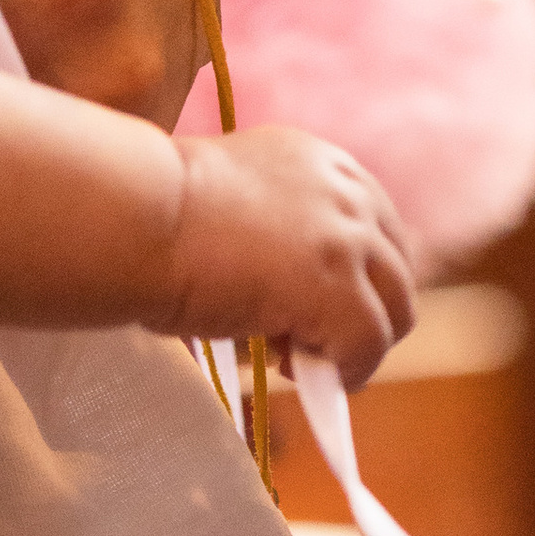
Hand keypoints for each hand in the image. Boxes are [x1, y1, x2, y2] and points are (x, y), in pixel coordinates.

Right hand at [159, 125, 415, 382]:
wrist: (137, 219)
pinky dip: (347, 371)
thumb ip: (278, 227)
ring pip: (396, 311)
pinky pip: (368, 348)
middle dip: (362, 311)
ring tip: (300, 359)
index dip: (355, 275)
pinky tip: (299, 372)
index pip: (376, 227)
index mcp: (321, 163)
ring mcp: (349, 242)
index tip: (319, 305)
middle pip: (397, 270)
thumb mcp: (235, 201)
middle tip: (308, 341)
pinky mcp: (338, 291)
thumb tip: (291, 295)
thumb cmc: (157, 215)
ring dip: (356, 344)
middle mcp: (348, 194)